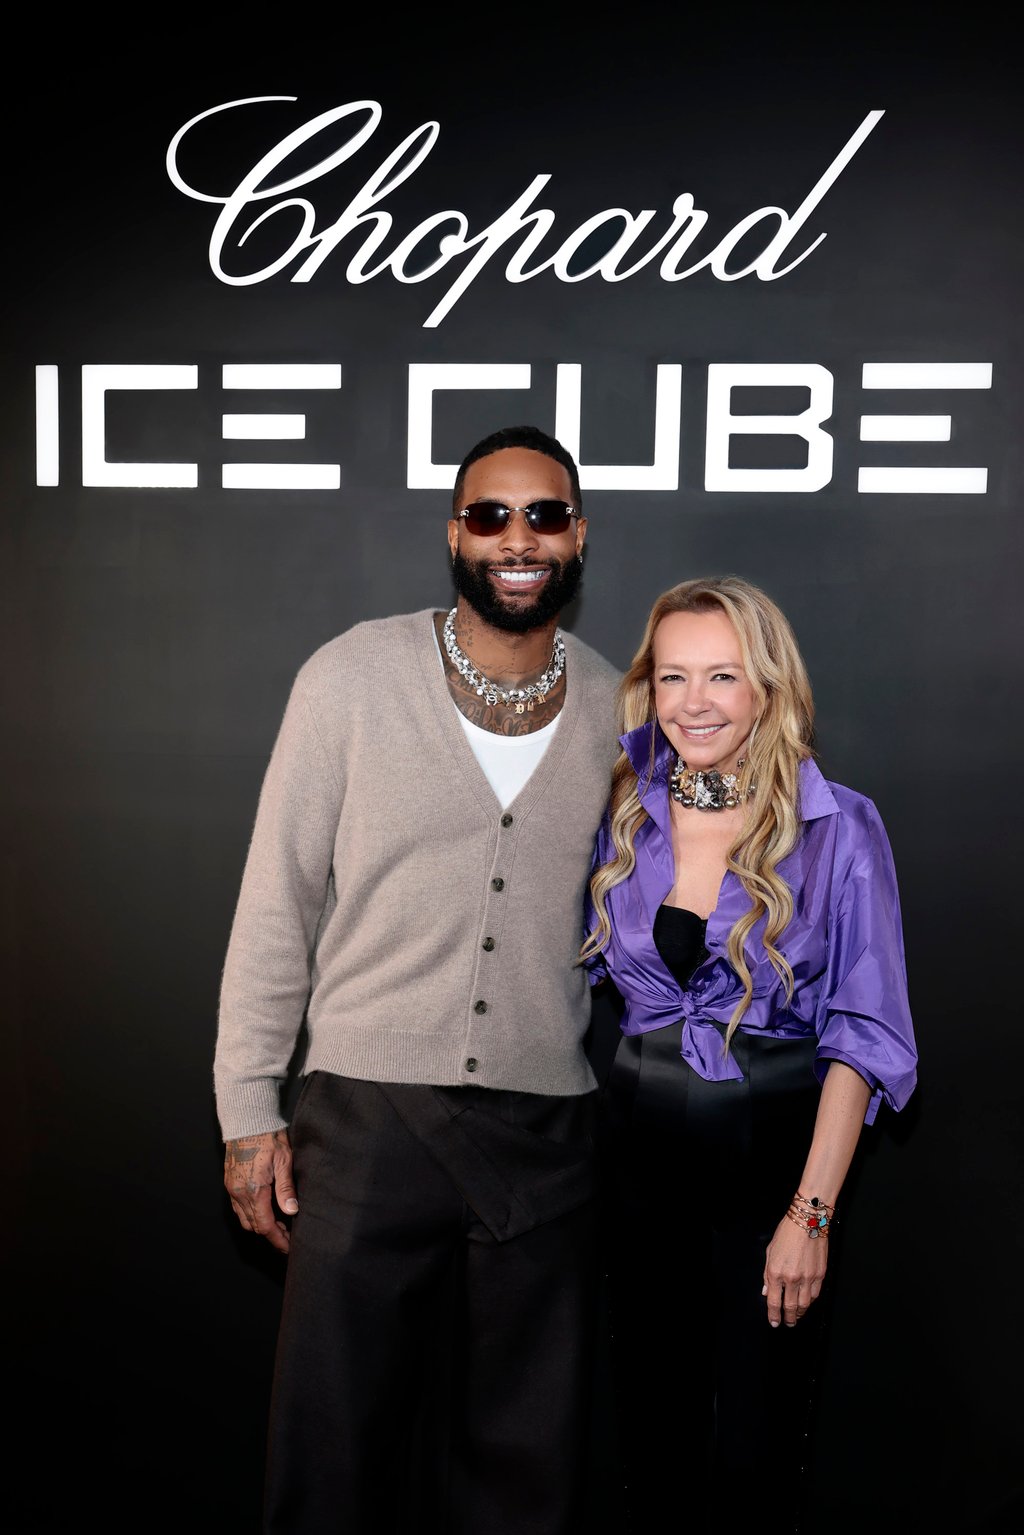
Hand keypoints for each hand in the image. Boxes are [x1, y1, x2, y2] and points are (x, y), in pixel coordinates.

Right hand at [224, 1130, 297, 1254]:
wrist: (247, 1119)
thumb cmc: (268, 1137)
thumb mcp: (284, 1161)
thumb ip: (286, 1189)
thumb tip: (292, 1211)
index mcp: (254, 1190)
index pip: (266, 1225)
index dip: (278, 1239)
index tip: (289, 1246)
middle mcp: (239, 1193)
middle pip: (253, 1226)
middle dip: (270, 1235)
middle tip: (288, 1236)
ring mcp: (232, 1188)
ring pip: (244, 1219)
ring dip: (259, 1226)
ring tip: (279, 1225)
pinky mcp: (229, 1181)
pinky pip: (237, 1207)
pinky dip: (250, 1215)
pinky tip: (263, 1211)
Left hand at [761, 1214, 827, 1327]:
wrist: (809, 1220)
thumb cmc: (787, 1233)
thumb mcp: (770, 1251)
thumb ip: (768, 1274)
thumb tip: (767, 1291)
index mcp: (776, 1272)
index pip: (774, 1302)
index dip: (773, 1315)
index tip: (774, 1322)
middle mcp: (792, 1278)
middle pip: (790, 1307)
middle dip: (788, 1319)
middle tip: (787, 1323)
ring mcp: (808, 1277)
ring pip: (805, 1305)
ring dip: (800, 1313)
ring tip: (796, 1316)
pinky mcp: (820, 1275)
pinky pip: (815, 1295)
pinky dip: (810, 1301)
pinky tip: (806, 1302)